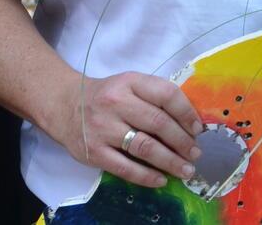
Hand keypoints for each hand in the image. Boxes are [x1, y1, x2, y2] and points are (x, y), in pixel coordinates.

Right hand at [53, 70, 203, 188]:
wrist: (64, 104)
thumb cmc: (106, 95)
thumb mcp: (129, 84)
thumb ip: (154, 96)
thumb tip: (188, 122)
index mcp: (130, 82)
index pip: (166, 94)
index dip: (186, 113)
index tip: (197, 129)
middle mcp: (116, 103)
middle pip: (158, 123)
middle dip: (182, 142)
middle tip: (196, 154)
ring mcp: (103, 128)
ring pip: (145, 147)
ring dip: (170, 161)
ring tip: (186, 170)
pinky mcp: (94, 152)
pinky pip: (125, 168)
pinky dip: (147, 176)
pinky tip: (161, 180)